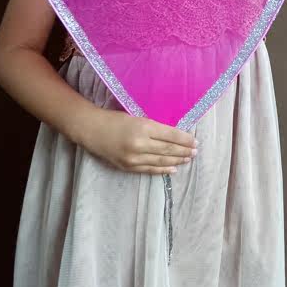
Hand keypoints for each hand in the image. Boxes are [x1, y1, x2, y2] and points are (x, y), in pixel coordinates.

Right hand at [79, 107, 197, 175]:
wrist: (92, 130)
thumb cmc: (115, 119)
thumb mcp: (136, 117)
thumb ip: (154, 127)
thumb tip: (174, 135)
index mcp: (143, 127)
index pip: (171, 135)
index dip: (185, 140)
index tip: (195, 141)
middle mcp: (140, 144)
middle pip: (168, 149)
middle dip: (184, 151)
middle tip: (195, 152)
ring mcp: (134, 157)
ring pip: (161, 161)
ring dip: (177, 160)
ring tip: (188, 159)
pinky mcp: (128, 166)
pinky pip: (149, 169)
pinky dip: (163, 170)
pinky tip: (173, 168)